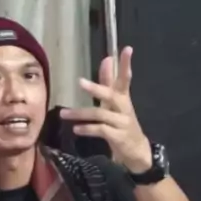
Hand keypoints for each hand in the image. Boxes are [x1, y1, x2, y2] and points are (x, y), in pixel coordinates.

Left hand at [60, 47, 152, 173]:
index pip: (125, 78)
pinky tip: (76, 129)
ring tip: (63, 114)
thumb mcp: (115, 102)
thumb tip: (107, 59)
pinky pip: (101, 130)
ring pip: (100, 114)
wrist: (137, 151)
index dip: (126, 64)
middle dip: (96, 88)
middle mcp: (124, 108)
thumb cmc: (122, 123)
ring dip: (80, 114)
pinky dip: (87, 129)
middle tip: (80, 82)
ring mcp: (122, 123)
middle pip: (111, 95)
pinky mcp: (118, 137)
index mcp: (124, 98)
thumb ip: (109, 82)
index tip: (127, 49)